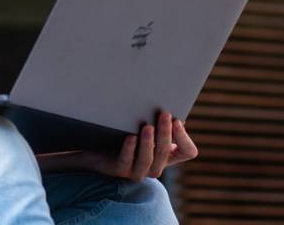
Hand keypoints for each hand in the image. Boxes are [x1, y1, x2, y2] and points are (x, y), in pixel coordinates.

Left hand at [80, 112, 197, 180]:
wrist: (96, 151)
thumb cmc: (123, 135)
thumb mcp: (144, 128)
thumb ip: (158, 122)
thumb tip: (172, 111)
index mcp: (166, 155)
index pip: (187, 151)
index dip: (184, 138)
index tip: (178, 120)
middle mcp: (155, 166)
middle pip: (165, 152)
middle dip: (165, 133)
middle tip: (164, 115)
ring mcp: (138, 171)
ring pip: (148, 159)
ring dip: (148, 142)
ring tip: (147, 126)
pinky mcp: (120, 171)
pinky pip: (126, 162)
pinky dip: (129, 149)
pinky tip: (130, 137)